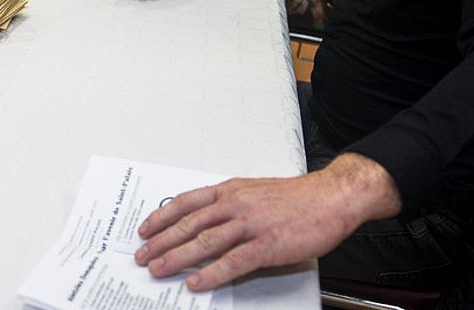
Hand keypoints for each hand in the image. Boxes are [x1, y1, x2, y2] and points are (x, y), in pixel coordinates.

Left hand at [134, 154, 401, 291]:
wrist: (331, 197)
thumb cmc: (297, 197)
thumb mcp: (255, 190)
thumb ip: (230, 203)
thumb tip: (205, 220)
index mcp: (231, 190)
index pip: (186, 203)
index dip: (161, 217)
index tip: (145, 230)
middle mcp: (236, 204)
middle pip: (189, 224)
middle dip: (161, 242)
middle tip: (142, 257)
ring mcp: (251, 224)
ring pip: (205, 242)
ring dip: (178, 258)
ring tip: (159, 270)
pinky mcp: (267, 245)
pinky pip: (233, 262)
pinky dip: (211, 273)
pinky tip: (197, 282)